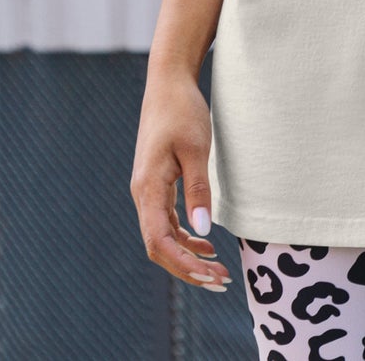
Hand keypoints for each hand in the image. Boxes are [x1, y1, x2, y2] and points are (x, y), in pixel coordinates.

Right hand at [130, 69, 233, 292]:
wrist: (168, 82)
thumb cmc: (182, 110)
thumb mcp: (196, 148)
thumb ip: (198, 189)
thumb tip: (204, 230)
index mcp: (148, 187)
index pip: (159, 241)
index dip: (183, 264)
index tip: (211, 275)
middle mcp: (142, 193)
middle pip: (159, 246)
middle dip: (187, 269)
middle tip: (221, 281)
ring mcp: (147, 189)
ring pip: (162, 236)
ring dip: (187, 256)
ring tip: (218, 270)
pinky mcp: (156, 183)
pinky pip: (166, 221)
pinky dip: (184, 237)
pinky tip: (206, 244)